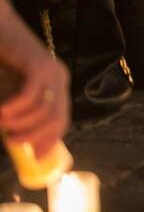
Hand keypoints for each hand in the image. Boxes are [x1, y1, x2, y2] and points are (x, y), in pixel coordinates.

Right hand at [0, 0, 69, 156]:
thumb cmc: (1, 63)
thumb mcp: (10, 92)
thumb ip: (17, 112)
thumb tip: (17, 139)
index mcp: (56, 86)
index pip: (61, 120)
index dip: (50, 140)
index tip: (35, 156)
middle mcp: (59, 79)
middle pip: (56, 118)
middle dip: (36, 136)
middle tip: (13, 143)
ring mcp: (52, 71)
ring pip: (44, 109)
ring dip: (21, 122)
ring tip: (2, 123)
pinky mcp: (40, 64)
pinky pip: (32, 95)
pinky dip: (16, 108)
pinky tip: (2, 111)